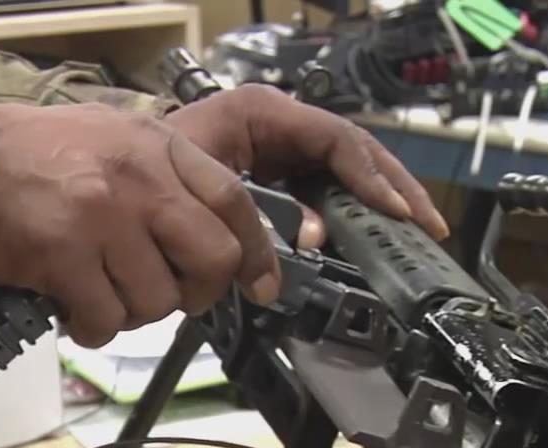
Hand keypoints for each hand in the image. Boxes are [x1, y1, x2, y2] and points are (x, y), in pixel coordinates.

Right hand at [0, 102, 278, 347]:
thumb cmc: (31, 154)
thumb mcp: (113, 138)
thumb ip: (164, 177)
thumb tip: (212, 233)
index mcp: (157, 146)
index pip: (233, 201)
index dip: (257, 252)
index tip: (262, 286)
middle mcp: (138, 179)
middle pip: (212, 258)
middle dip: (200, 293)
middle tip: (172, 297)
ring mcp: (102, 218)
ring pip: (157, 300)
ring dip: (134, 312)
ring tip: (102, 293)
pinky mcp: (62, 256)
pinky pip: (105, 320)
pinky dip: (93, 327)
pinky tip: (72, 310)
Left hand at [163, 84, 448, 247]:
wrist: (120, 177)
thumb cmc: (155, 169)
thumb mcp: (209, 187)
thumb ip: (263, 213)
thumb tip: (317, 235)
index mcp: (264, 112)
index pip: (338, 140)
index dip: (371, 178)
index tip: (394, 210)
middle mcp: (281, 123)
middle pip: (357, 151)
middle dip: (396, 188)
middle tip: (428, 224)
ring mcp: (282, 146)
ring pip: (348, 170)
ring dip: (383, 199)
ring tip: (415, 229)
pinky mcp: (279, 171)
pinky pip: (327, 188)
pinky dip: (353, 210)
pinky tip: (373, 233)